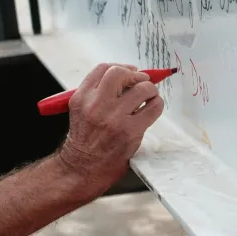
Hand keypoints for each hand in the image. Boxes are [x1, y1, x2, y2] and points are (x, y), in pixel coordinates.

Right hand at [57, 63, 164, 199]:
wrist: (82, 168)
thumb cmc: (84, 140)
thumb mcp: (80, 111)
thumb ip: (97, 93)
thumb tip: (128, 77)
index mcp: (81, 98)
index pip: (103, 68)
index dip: (121, 67)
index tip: (130, 72)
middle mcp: (95, 105)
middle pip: (120, 73)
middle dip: (136, 75)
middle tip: (141, 82)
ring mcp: (113, 118)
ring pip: (142, 88)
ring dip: (150, 90)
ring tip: (149, 97)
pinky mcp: (130, 131)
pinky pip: (153, 108)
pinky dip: (157, 104)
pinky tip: (152, 108)